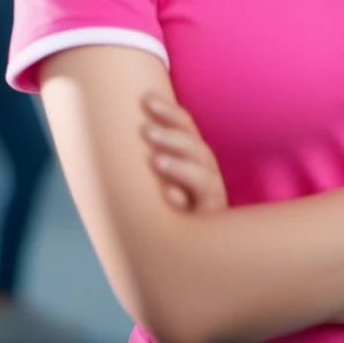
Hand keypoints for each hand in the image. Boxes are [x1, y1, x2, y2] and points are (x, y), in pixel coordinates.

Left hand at [140, 94, 228, 213]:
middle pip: (195, 148)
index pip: (186, 127)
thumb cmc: (179, 202)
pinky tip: (169, 195)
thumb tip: (132, 123)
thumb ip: (157, 150)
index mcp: (196, 156)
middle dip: (172, 136)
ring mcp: (211, 198)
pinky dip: (183, 201)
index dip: (169, 112)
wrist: (199, 244)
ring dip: (179, 166)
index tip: (146, 98)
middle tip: (144, 129)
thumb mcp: (168, 172)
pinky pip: (199, 214)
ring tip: (155, 160)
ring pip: (202, 177)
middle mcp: (207, 172)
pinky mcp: (208, 222)